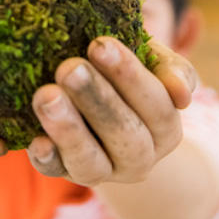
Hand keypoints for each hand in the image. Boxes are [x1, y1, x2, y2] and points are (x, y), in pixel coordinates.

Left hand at [24, 38, 195, 185]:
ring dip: (69, 129)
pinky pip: (56, 173)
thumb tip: (182, 94)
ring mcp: (103, 171)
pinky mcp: (66, 174)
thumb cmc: (127, 73)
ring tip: (46, 95)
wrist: (99, 103)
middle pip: (125, 135)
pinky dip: (47, 158)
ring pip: (91, 162)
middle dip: (97, 99)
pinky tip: (36, 140)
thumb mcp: (154, 63)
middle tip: (69, 68)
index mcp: (166, 129)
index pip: (156, 105)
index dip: (130, 76)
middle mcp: (140, 158)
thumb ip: (171, 70)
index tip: (100, 44)